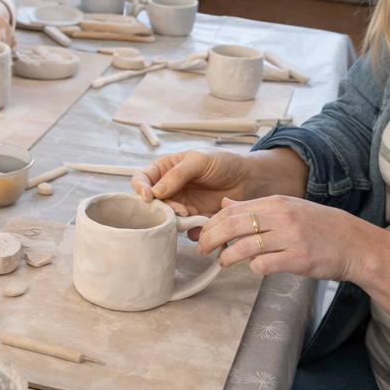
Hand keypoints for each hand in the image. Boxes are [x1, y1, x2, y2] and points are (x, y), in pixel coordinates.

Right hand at [131, 145, 310, 236]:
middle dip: (161, 207)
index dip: (140, 188)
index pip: (143, 178)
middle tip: (178, 208)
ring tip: (190, 214)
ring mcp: (182, 203)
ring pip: (167, 217)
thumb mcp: (199, 160)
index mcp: (166, 169)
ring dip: (175, 219)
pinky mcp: (194, 218)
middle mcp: (170, 188)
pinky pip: (185, 229)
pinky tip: (200, 223)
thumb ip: (177, 174)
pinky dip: (190, 229)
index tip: (148, 196)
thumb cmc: (224, 163)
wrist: (249, 179)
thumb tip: (156, 191)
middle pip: (152, 202)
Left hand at [195, 194, 373, 280]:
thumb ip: (255, 208)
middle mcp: (281, 217)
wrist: (355, 244)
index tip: (202, 233)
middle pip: (232, 225)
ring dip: (227, 256)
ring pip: (244, 246)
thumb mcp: (288, 208)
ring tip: (222, 262)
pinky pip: (264, 264)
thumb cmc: (321, 227)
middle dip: (210, 239)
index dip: (211, 223)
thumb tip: (224, 204)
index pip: (232, 209)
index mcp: (276, 202)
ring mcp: (290, 238)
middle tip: (202, 250)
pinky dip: (254, 267)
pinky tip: (255, 267)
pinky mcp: (298, 259)